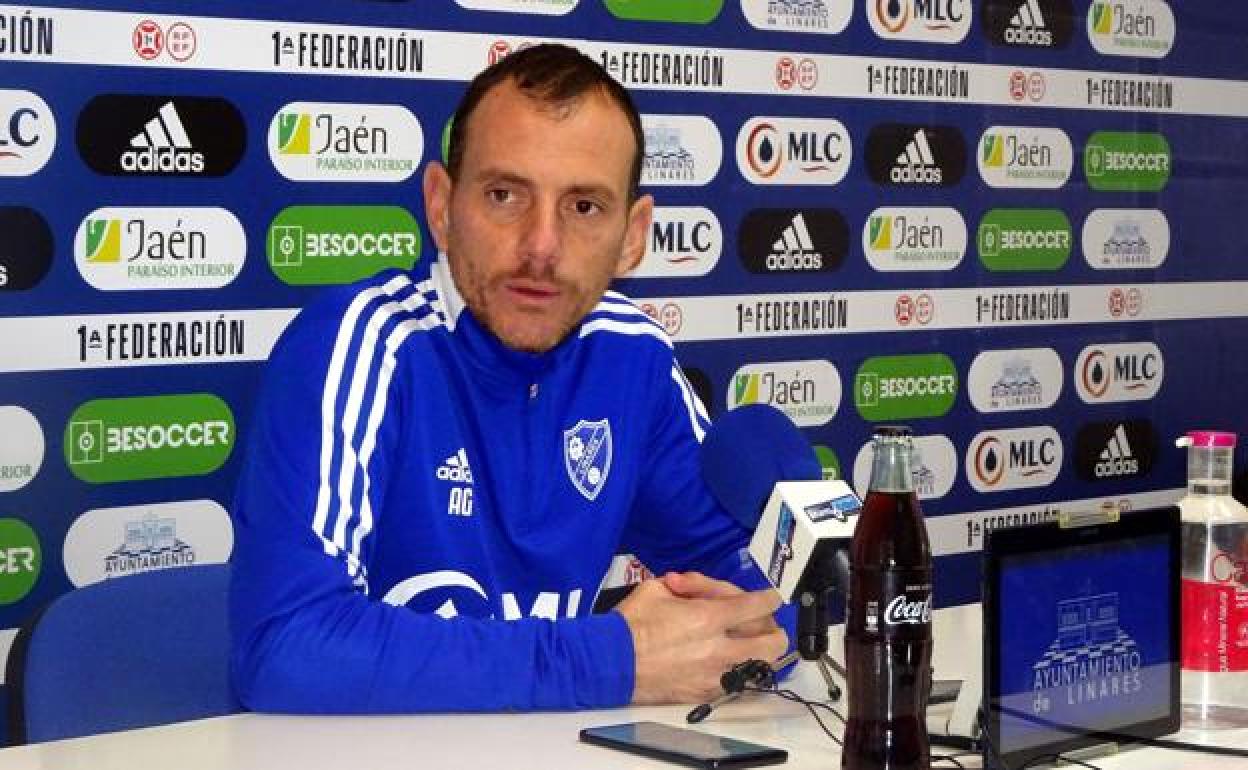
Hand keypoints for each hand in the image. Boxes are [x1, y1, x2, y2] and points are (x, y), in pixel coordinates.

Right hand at [614, 575, 787, 704]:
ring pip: (760, 668)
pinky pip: (735, 683)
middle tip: (767, 623)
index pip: (756, 606)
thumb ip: (686, 587)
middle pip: (770, 642)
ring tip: (753, 645)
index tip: (773, 596)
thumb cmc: (629, 625)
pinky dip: (737, 671)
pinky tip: (729, 662)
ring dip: (760, 653)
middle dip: (774, 629)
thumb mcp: (656, 589)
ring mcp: (713, 674)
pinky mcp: (704, 692)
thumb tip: (695, 589)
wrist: (610, 663)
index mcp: (707, 618)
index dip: (770, 598)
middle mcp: (717, 648)